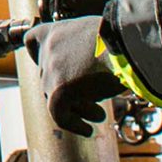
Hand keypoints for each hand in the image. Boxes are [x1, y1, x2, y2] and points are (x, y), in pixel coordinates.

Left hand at [24, 16, 124, 136]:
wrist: (130, 42)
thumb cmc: (125, 36)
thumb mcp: (100, 34)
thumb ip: (86, 46)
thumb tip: (93, 65)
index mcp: (57, 31)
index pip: (32, 40)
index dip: (37, 53)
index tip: (52, 67)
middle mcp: (49, 50)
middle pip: (48, 78)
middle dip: (70, 92)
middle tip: (94, 101)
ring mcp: (52, 71)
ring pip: (56, 98)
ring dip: (79, 109)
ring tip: (99, 116)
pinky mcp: (60, 91)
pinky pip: (61, 115)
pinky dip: (74, 125)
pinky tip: (88, 130)